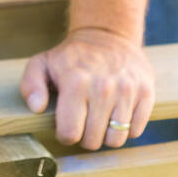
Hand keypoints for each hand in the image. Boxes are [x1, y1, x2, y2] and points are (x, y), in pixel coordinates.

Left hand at [20, 27, 154, 149]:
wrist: (107, 35)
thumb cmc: (72, 56)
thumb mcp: (42, 64)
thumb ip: (31, 86)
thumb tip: (37, 108)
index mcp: (76, 82)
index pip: (70, 134)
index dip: (65, 134)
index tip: (67, 123)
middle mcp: (103, 87)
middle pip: (93, 141)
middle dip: (85, 136)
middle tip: (84, 119)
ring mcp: (127, 90)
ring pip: (116, 140)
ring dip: (106, 134)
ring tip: (100, 117)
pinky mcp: (146, 92)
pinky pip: (136, 131)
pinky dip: (126, 128)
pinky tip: (117, 112)